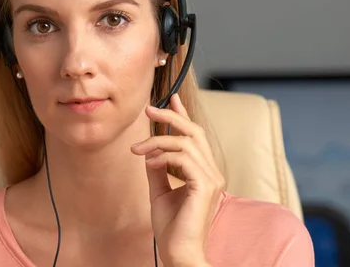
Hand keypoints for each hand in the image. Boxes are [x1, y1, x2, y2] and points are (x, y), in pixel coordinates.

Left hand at [131, 94, 224, 266]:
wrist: (178, 253)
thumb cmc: (171, 227)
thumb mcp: (160, 191)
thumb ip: (158, 169)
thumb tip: (150, 151)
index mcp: (204, 173)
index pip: (195, 137)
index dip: (183, 115)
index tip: (170, 99)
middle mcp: (212, 172)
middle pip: (194, 132)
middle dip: (171, 116)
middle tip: (148, 109)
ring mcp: (211, 178)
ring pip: (185, 142)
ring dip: (157, 140)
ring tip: (137, 149)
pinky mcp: (205, 185)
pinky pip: (183, 158)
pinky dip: (163, 156)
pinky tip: (149, 162)